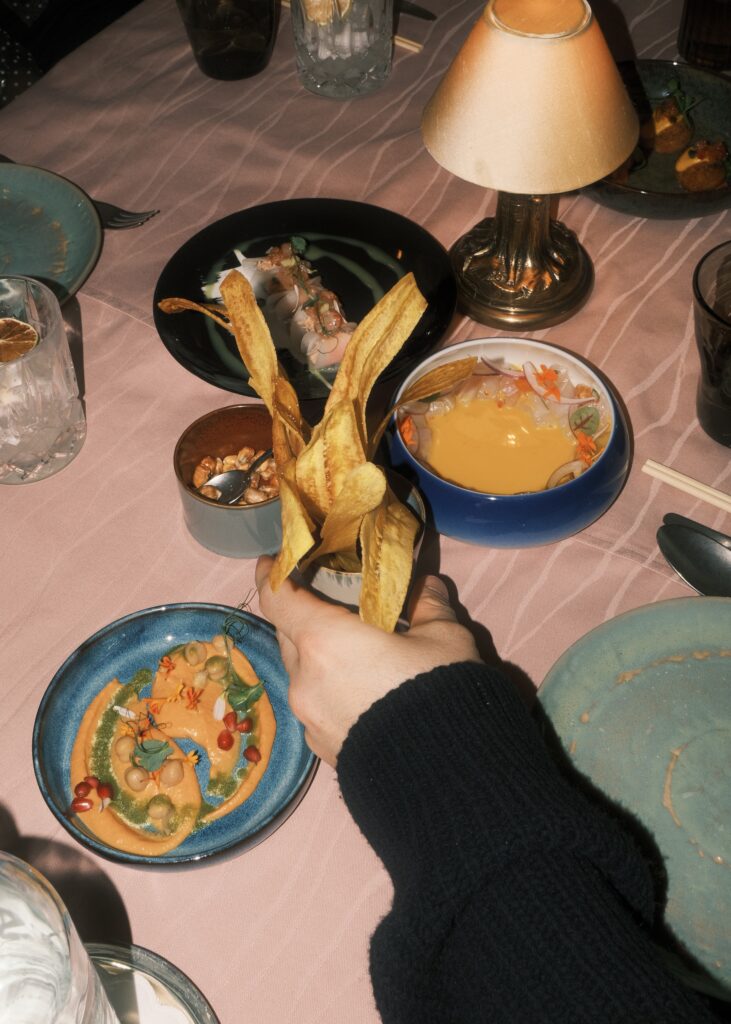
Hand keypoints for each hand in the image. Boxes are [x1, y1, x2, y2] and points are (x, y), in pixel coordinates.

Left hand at [255, 557, 480, 765]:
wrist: (446, 776)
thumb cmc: (438, 692)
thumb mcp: (445, 638)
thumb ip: (429, 606)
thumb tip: (426, 587)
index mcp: (323, 640)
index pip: (277, 597)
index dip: (271, 574)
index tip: (272, 560)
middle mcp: (304, 678)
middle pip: (288, 634)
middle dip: (302, 615)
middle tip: (327, 602)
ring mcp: (308, 717)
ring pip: (301, 672)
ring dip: (317, 656)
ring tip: (353, 653)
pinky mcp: (321, 748)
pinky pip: (315, 705)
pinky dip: (329, 690)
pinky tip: (361, 693)